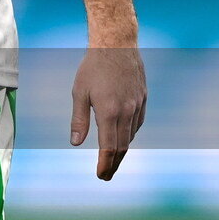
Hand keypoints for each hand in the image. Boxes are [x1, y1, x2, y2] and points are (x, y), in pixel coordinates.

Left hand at [70, 47, 145, 179]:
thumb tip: (75, 143)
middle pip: (122, 147)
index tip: (101, 176)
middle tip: (106, 175)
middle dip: (113, 163)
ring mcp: (137, 105)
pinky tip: (123, 136)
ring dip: (122, 151)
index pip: (108, 147)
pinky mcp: (143, 98)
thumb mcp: (79, 92)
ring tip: (112, 160)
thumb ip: (79, 119)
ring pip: (131, 136)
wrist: (117, 43)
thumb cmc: (93, 66)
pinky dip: (130, 134)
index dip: (104, 164)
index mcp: (109, 112)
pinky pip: (137, 123)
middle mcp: (126, 111)